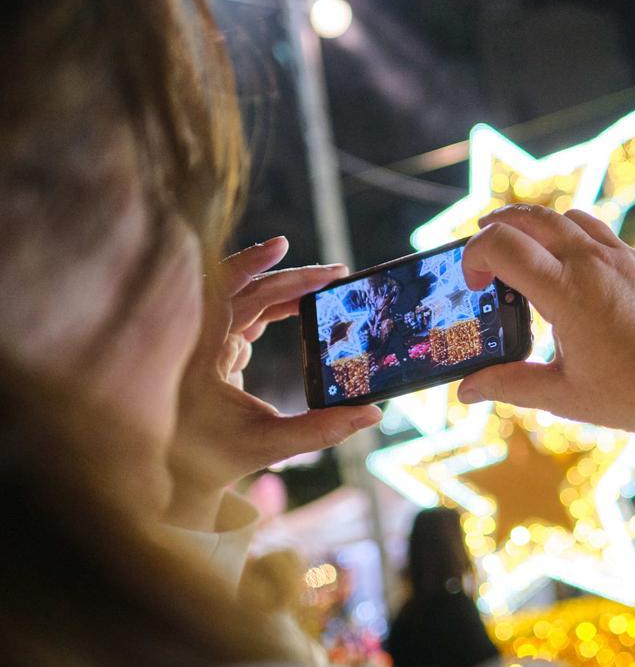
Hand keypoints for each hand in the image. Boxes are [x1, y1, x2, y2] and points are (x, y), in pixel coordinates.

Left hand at [168, 237, 381, 529]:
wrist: (179, 473)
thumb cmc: (213, 458)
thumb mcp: (269, 445)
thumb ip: (321, 430)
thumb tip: (371, 413)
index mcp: (200, 353)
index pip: (224, 294)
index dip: (251, 263)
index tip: (282, 244)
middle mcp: (200, 339)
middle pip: (248, 291)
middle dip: (294, 278)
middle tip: (337, 274)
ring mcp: (208, 340)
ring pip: (251, 299)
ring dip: (289, 290)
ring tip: (329, 285)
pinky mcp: (218, 348)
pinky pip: (250, 314)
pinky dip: (278, 307)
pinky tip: (306, 307)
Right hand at [457, 205, 634, 442]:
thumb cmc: (633, 395)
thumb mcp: (563, 395)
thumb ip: (509, 384)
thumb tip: (467, 389)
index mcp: (567, 291)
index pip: (502, 244)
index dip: (475, 255)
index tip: (476, 284)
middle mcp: (594, 262)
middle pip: (532, 216)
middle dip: (498, 225)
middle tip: (485, 253)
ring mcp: (626, 258)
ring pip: (571, 217)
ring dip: (540, 228)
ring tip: (528, 257)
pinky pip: (605, 237)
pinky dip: (578, 243)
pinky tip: (578, 277)